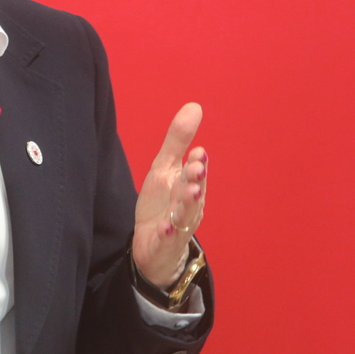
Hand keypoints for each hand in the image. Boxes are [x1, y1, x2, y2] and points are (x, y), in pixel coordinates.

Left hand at [132, 102, 207, 288]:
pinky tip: (165, 227)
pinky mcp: (164, 245)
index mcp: (189, 186)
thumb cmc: (163, 203)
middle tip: (197, 168)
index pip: (196, 172)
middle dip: (196, 179)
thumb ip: (178, 141)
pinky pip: (168, 240)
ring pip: (186, 215)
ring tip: (190, 191)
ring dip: (188, 204)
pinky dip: (168, 234)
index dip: (198, 163)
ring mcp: (179, 227)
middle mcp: (188, 206)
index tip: (198, 151)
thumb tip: (194, 106)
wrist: (156, 247)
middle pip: (194, 192)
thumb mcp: (165, 169)